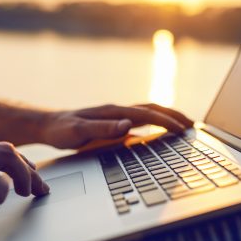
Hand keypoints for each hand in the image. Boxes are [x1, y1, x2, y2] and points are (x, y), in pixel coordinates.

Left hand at [40, 103, 193, 148]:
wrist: (48, 124)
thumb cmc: (62, 130)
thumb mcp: (78, 131)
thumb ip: (102, 128)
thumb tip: (129, 124)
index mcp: (114, 111)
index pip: (147, 114)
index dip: (166, 121)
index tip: (183, 129)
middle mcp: (119, 110)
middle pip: (153, 108)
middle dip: (174, 115)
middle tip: (193, 125)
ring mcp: (118, 114)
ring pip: (149, 111)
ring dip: (168, 116)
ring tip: (184, 125)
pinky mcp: (115, 121)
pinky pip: (142, 118)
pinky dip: (156, 121)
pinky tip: (160, 130)